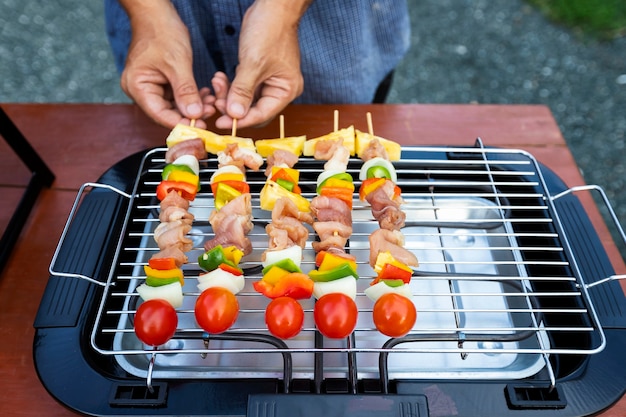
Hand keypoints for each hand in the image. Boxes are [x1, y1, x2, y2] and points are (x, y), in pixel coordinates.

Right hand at [119, 0, 215, 127]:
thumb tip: (194, 114)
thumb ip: (186, 91)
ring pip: (174, 106)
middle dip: (189, 114)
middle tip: (210, 113)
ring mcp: (151, 86)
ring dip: (193, 106)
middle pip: (166, 112)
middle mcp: (141, 90)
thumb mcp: (177, 63)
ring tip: (211, 103)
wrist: (157, 13)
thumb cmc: (161, 32)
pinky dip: (191, 97)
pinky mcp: (161, 82)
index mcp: (137, 87)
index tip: (200, 127)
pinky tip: (205, 95)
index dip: (180, 123)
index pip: (159, 114)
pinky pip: (177, 96)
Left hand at [214, 0, 311, 129]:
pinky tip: (220, 79)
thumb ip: (242, 91)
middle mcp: (280, 89)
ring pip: (246, 99)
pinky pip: (244, 87)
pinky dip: (231, 85)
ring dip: (229, 94)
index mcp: (286, 90)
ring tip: (216, 84)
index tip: (221, 122)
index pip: (262, 114)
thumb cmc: (270, 30)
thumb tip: (234, 114)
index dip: (241, 120)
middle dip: (233, 106)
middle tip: (215, 102)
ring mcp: (271, 81)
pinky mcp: (260, 74)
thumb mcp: (253, 63)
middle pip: (254, 110)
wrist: (273, 7)